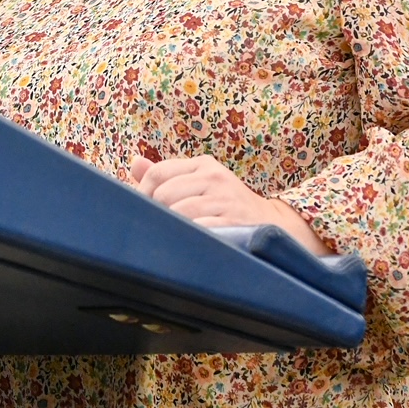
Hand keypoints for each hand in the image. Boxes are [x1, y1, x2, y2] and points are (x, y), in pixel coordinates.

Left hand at [130, 154, 331, 255]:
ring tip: (177, 238)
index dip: (142, 194)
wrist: (275, 226)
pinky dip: (191, 238)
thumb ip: (168, 175)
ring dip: (174, 228)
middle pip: (164, 194)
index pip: (158, 174)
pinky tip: (192, 244)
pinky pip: (200, 229)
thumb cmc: (227, 206)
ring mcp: (226, 199)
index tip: (142, 213)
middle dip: (158, 214)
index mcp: (203, 165)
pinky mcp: (236, 221)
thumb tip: (134, 164)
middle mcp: (215, 177)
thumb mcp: (201, 184)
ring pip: (179, 212)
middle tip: (162, 229)